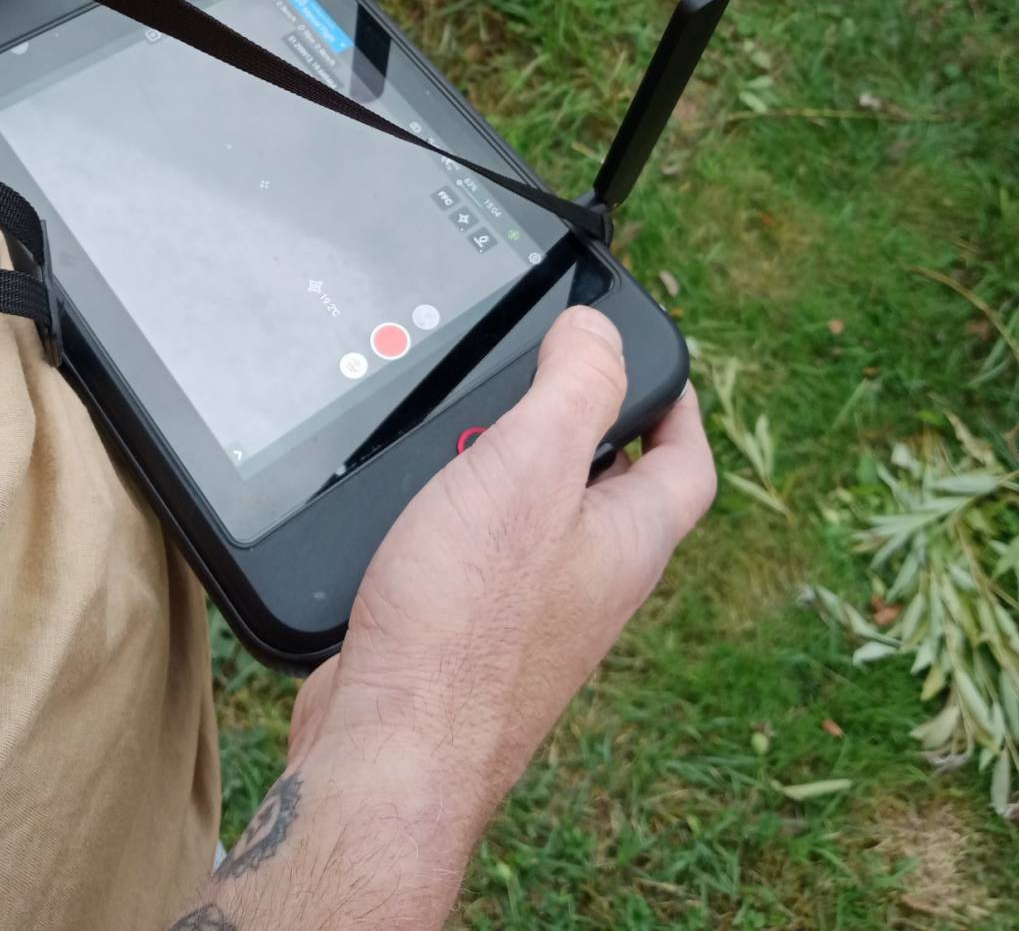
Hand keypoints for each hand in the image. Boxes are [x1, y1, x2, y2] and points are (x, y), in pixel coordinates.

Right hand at [289, 308, 714, 823]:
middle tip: (539, 371)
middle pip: (611, 483)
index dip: (677, 403)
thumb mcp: (532, 469)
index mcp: (628, 541)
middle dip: (577, 420)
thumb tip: (602, 328)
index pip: (685, 463)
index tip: (650, 358)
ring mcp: (534, 614)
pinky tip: (415, 498)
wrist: (392, 750)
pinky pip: (483, 552)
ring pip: (539, 514)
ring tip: (462, 425)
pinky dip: (458, 508)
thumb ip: (575, 389)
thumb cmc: (466, 623)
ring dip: (508, 462)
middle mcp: (592, 581)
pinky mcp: (472, 635)